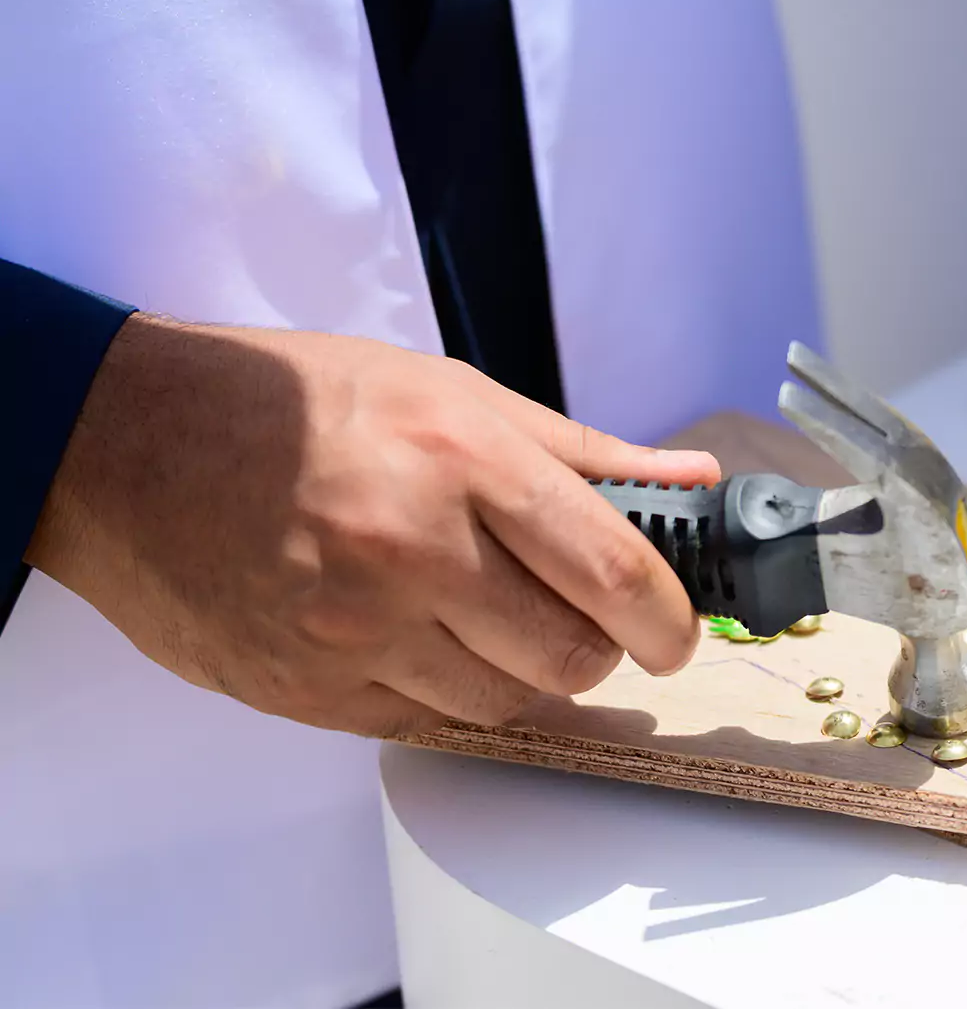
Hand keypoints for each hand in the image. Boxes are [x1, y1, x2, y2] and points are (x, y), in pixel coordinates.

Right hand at [26, 314, 720, 736]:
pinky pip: (425, 724)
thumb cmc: (296, 403)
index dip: (667, 618)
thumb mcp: (449, 391)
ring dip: (520, 673)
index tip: (675, 632)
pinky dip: (445, 693)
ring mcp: (353, 630)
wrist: (127, 445)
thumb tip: (690, 477)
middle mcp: (412, 550)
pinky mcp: (306, 690)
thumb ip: (581, 451)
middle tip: (581, 621)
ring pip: (504, 702)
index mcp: (461, 459)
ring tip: (484, 617)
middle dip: (597, 649)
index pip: (612, 572)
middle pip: (569, 656)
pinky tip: (421, 640)